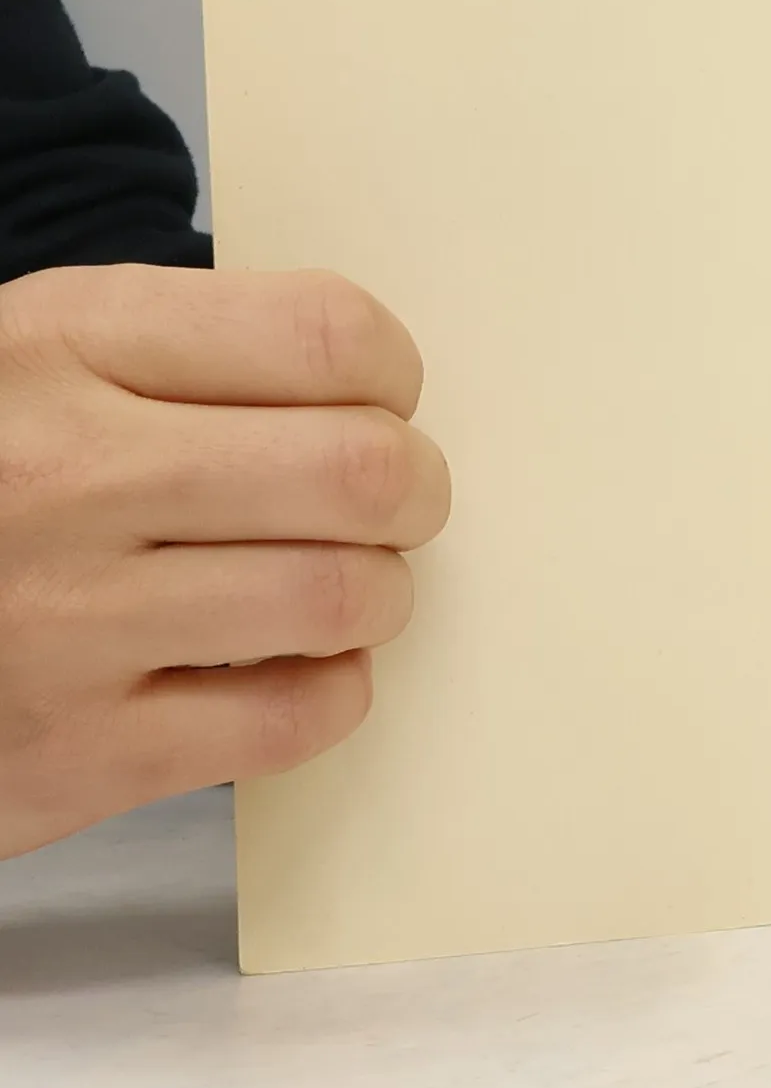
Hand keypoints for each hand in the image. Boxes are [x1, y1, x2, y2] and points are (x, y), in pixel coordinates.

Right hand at [0, 266, 450, 857]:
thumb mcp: (37, 359)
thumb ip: (195, 354)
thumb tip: (382, 396)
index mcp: (59, 344)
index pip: (325, 333)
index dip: (391, 372)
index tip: (380, 400)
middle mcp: (60, 475)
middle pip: (361, 470)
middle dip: (414, 489)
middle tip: (395, 502)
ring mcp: (61, 621)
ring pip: (342, 596)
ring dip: (379, 593)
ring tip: (340, 584)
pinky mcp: (74, 754)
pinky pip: (291, 719)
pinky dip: (332, 689)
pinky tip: (298, 664)